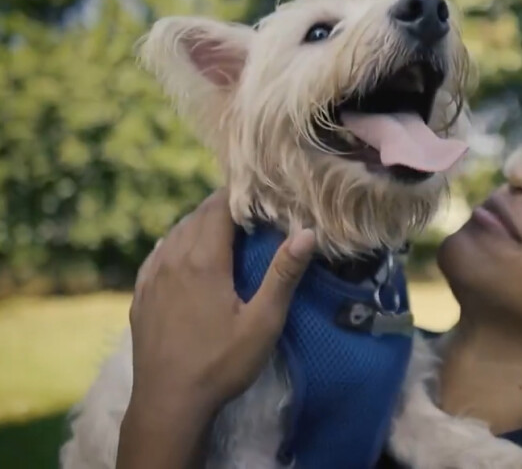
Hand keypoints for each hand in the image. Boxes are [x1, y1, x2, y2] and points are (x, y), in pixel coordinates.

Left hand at [117, 189, 315, 468]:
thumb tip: (307, 232)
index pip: (219, 208)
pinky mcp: (140, 292)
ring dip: (199, 222)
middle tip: (245, 208)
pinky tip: (184, 250)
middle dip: (221, 206)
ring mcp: (152, 275)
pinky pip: (159, 251)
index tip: (255, 192)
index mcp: (203, 260)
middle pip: (197, 215)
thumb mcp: (262, 323)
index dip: (237, 195)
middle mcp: (173, 258)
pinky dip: (176, 241)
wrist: (167, 403)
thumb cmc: (221, 363)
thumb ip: (283, 274)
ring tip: (221, 226)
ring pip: (176, 231)